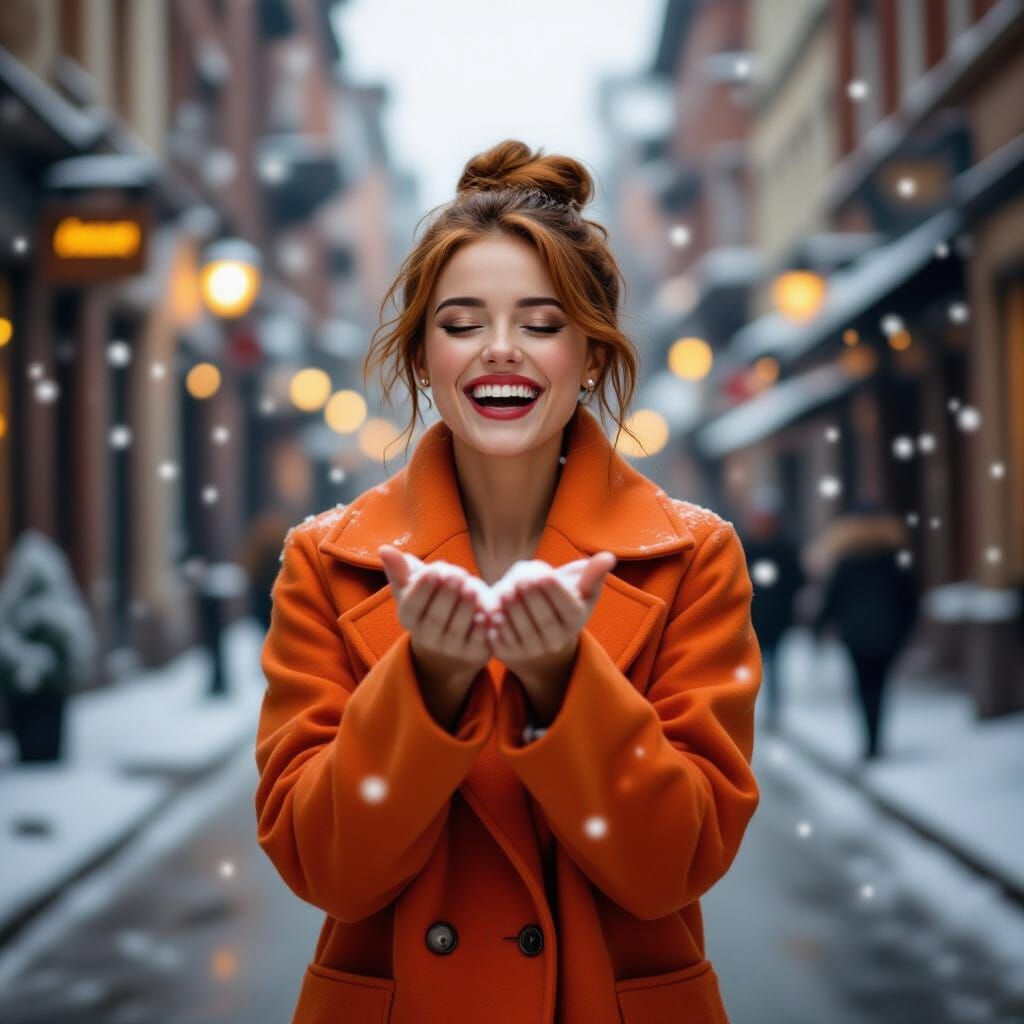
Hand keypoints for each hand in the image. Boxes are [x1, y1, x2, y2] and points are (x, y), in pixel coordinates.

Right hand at [378, 545, 490, 727]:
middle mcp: (427, 638)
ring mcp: (451, 649)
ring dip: (464, 609)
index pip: (412, 606)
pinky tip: (486, 612)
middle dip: (446, 596)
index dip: (422, 590)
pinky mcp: (473, 653)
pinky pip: (477, 642)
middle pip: (435, 619)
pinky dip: (482, 628)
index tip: (433, 570)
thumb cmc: (431, 604)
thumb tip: (384, 548)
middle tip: (457, 575)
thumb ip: (401, 569)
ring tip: (473, 588)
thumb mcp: (414, 588)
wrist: (452, 644)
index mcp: (409, 619)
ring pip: (456, 630)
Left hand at [486, 552, 616, 723]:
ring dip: (512, 610)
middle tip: (520, 579)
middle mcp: (556, 640)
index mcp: (575, 621)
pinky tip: (491, 611)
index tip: (542, 573)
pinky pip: (503, 641)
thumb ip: (592, 573)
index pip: (567, 607)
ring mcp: (533, 650)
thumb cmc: (561, 602)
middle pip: (544, 620)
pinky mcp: (511, 653)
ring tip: (504, 591)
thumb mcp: (580, 589)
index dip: (554, 591)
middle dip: (531, 599)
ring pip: (522, 631)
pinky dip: (496, 626)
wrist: (539, 634)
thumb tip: (608, 557)